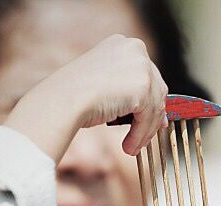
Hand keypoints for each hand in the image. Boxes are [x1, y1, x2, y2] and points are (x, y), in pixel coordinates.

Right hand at [5, 35, 167, 159]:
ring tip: (131, 146)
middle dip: (152, 116)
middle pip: (156, 88)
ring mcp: (141, 66)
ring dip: (144, 130)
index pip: (146, 74)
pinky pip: (148, 118)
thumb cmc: (73, 94)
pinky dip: (140, 135)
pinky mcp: (143, 86)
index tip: (150, 116)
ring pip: (154, 106)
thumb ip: (128, 92)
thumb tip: (157, 113)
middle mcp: (135, 49)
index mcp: (123, 44)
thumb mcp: (104, 84)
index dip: (150, 98)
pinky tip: (128, 146)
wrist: (62, 99)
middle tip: (145, 135)